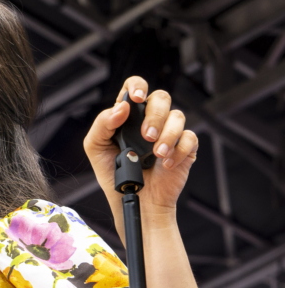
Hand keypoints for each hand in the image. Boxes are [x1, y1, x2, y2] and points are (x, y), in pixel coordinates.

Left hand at [83, 76, 198, 238]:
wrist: (134, 201)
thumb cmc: (113, 174)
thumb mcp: (96, 148)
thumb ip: (102, 125)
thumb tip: (121, 108)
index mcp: (128, 116)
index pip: (135, 87)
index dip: (137, 86)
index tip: (136, 99)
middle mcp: (149, 120)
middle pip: (161, 98)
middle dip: (154, 115)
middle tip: (145, 137)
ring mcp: (168, 133)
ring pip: (178, 116)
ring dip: (167, 135)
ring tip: (156, 154)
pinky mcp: (185, 148)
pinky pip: (190, 137)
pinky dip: (179, 150)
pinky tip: (166, 164)